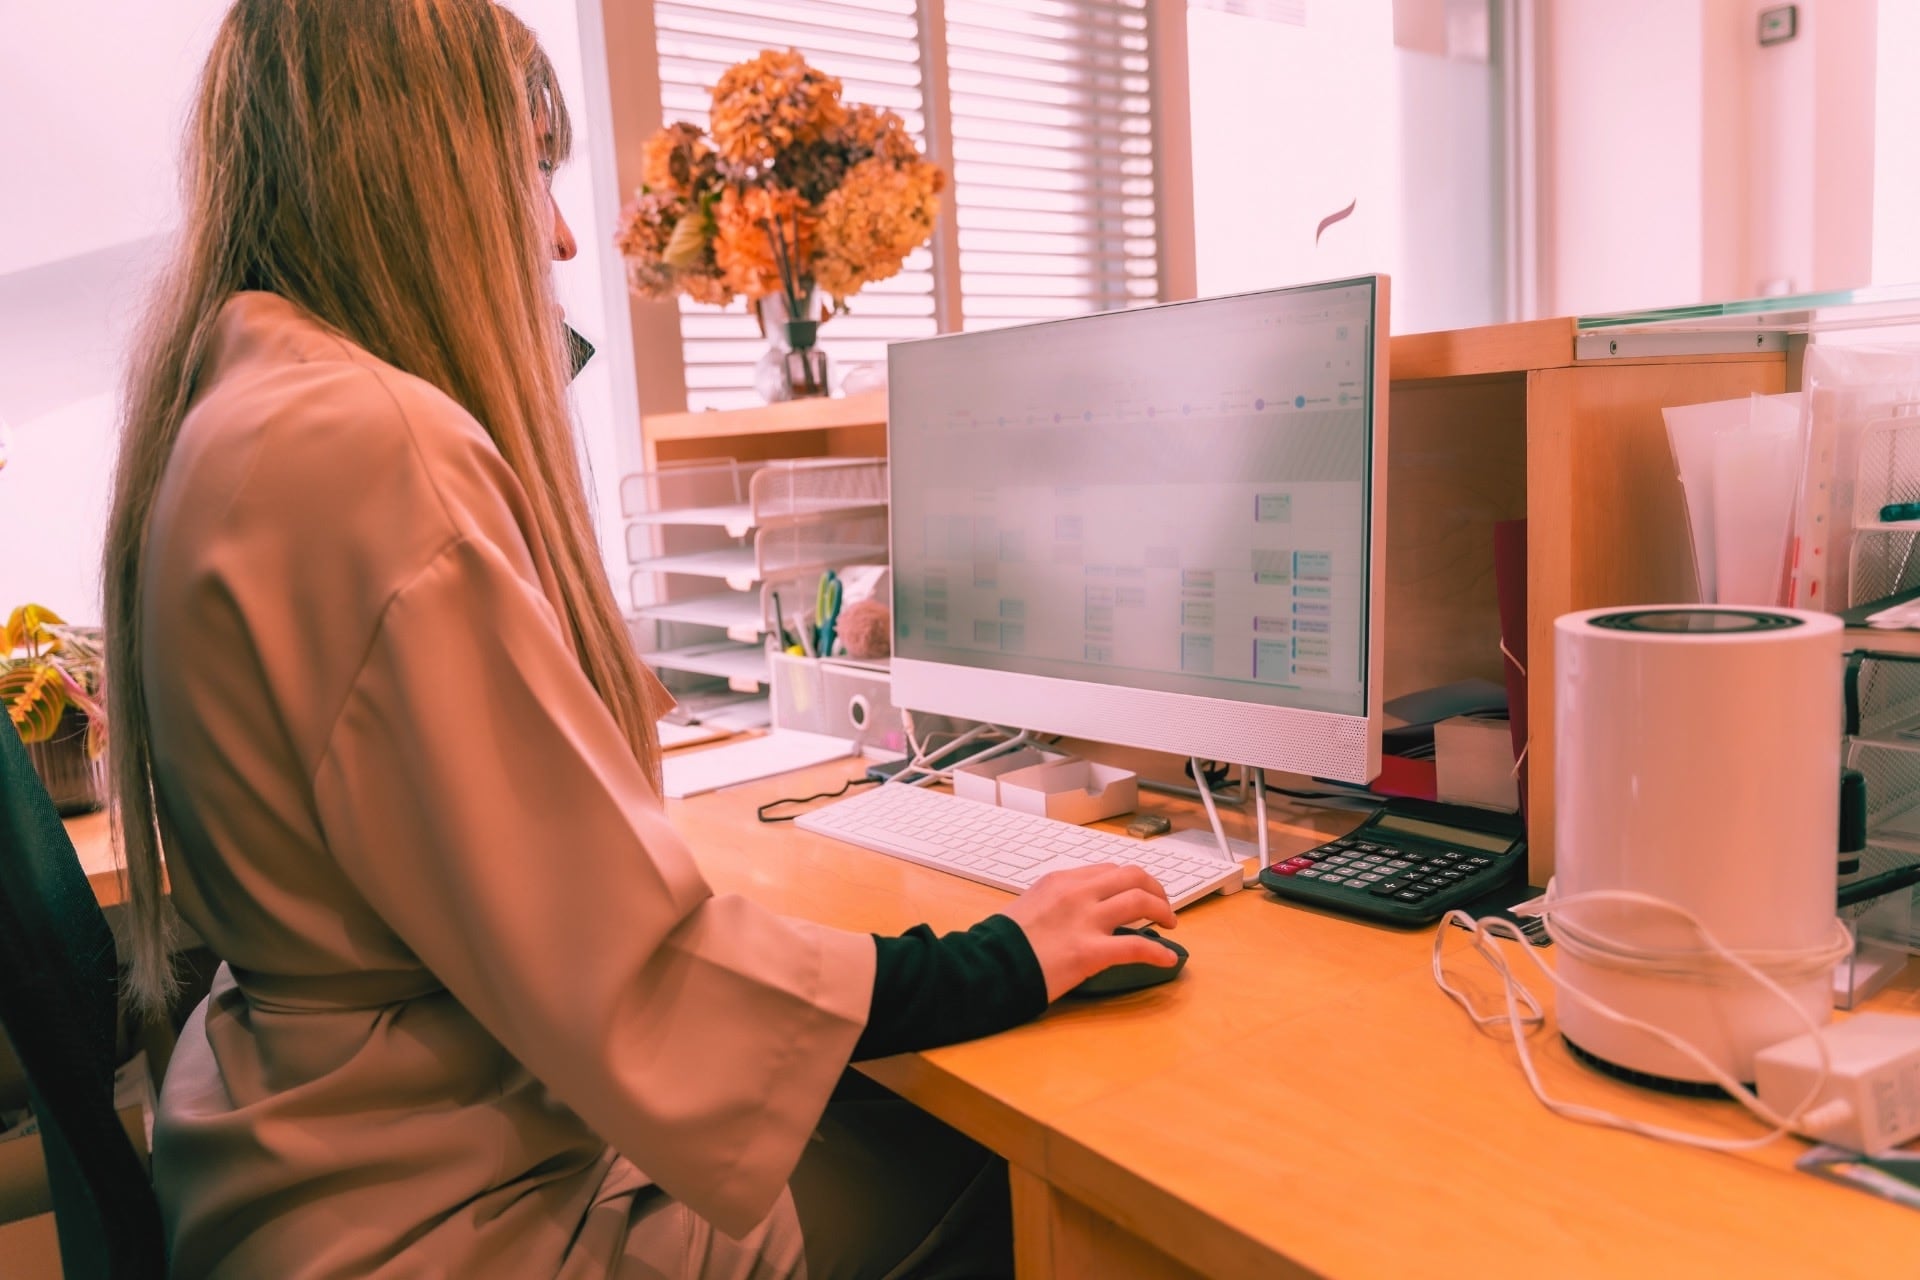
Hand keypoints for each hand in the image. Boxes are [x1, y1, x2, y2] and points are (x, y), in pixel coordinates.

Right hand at [999, 864, 1177, 1001]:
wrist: (988, 965)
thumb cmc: (1004, 941)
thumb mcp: (1030, 904)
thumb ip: (1058, 900)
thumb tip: (1080, 909)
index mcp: (1061, 880)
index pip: (1108, 870)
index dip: (1131, 882)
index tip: (1139, 893)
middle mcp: (1077, 893)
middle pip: (1132, 876)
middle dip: (1155, 888)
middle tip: (1163, 906)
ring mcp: (1085, 920)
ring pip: (1140, 900)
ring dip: (1163, 910)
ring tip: (1170, 925)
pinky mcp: (1090, 952)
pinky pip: (1136, 946)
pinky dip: (1159, 952)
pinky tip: (1167, 959)